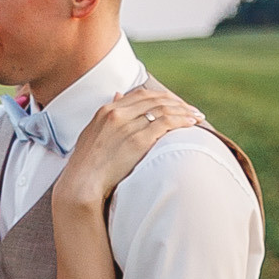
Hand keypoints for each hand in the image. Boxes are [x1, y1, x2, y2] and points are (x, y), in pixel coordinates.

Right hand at [57, 81, 202, 207]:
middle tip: (192, 109)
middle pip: (155, 99)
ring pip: (163, 109)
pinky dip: (181, 121)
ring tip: (198, 117)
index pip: (141, 94)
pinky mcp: (137, 141)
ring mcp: (127, 126)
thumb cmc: (88, 165)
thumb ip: (107, 115)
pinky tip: (191, 124)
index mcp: (107, 110)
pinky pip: (165, 124)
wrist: (81, 184)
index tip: (175, 103)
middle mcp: (117, 113)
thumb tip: (118, 95)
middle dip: (177, 102)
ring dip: (184, 111)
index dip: (162, 97)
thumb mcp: (93, 133)